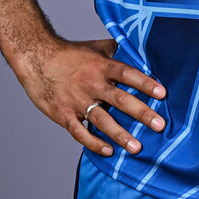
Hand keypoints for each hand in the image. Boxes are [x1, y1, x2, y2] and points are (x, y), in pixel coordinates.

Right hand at [12, 36, 166, 156]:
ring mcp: (77, 101)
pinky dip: (93, 143)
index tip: (162, 94)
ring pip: (102, 120)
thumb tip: (138, 48)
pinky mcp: (64, 114)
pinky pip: (79, 132)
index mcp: (101, 66)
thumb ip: (116, 50)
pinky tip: (108, 151)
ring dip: (120, 134)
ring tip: (137, 147)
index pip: (127, 74)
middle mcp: (91, 83)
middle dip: (141, 113)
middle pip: (119, 99)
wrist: (36, 58)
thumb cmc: (69, 53)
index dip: (145, 83)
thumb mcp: (95, 47)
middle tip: (160, 125)